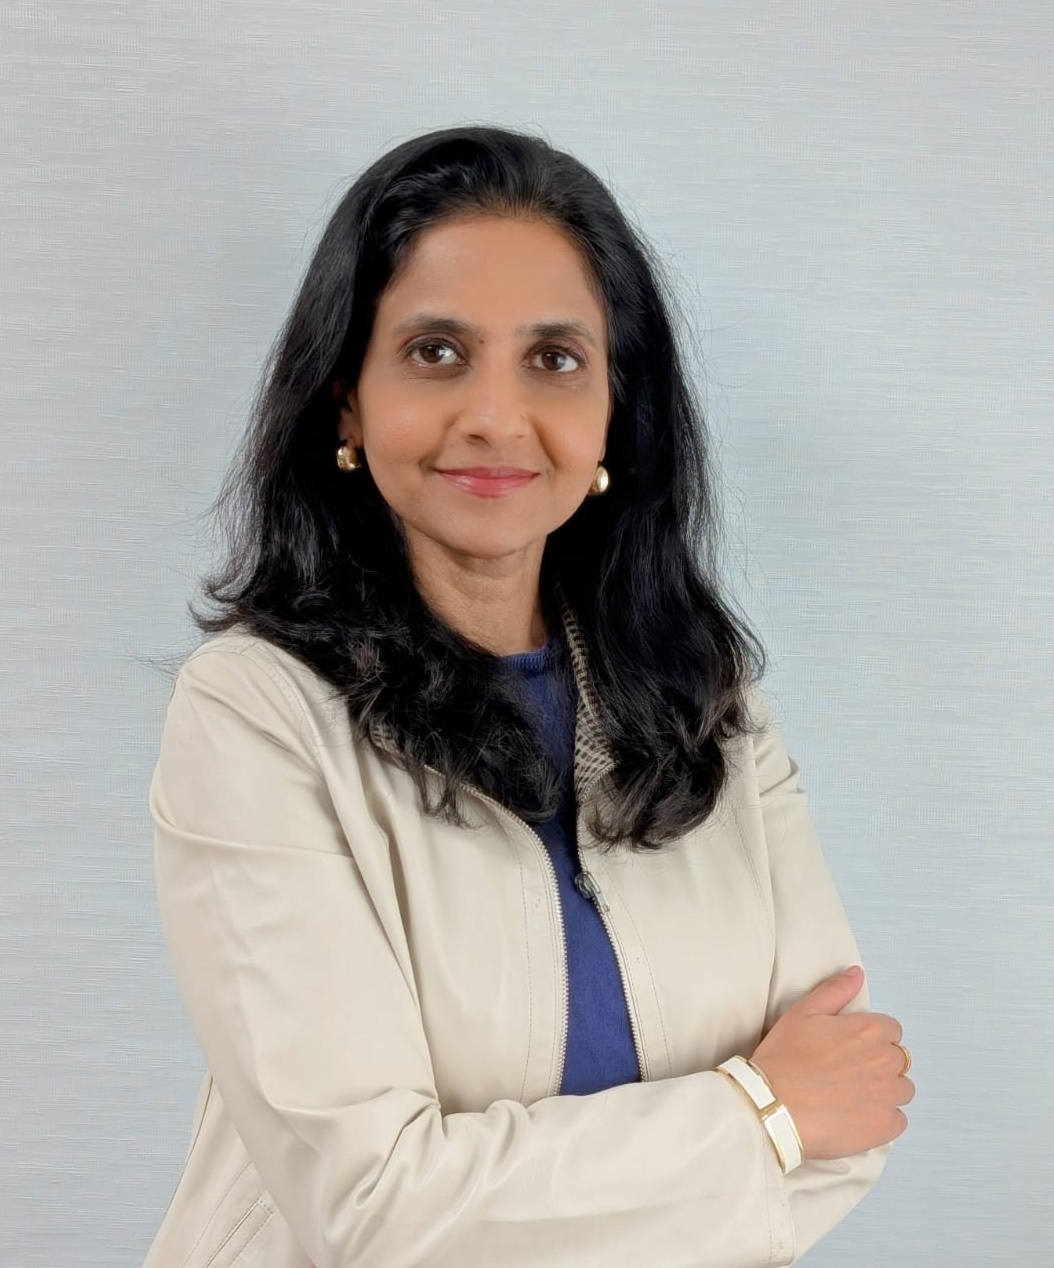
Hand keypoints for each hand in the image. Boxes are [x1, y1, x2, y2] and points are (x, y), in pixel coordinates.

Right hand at [749, 966, 913, 1160]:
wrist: (773, 1106)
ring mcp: (888, 1096)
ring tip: (852, 1096)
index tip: (851, 1048)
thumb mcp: (802, 1012)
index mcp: (870, 1030)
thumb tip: (856, 973)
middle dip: (879, 1064)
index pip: (891, 1030)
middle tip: (847, 1073)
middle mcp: (886, 1060)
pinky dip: (882, 1119)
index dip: (871, 1037)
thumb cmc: (784, 1059)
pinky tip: (856, 1116)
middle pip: (899, 1060)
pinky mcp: (885, 1127)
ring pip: (901, 1090)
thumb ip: (835, 991)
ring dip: (884, 1091)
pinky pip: (898, 1121)